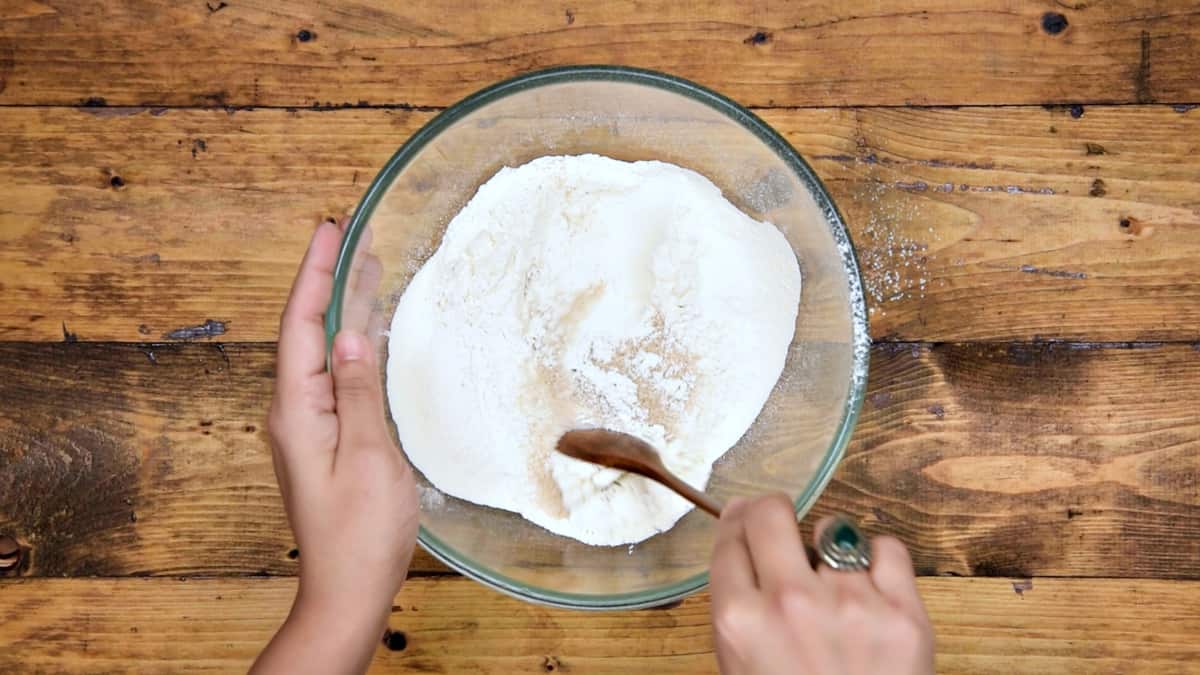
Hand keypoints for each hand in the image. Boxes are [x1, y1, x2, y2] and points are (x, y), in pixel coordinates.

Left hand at [252, 221, 418, 674]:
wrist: (348, 589)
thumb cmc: (361, 532)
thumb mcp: (370, 457)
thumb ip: (358, 392)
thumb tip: (350, 334)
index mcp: (298, 411)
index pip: (300, 326)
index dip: (314, 274)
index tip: (328, 229)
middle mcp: (294, 413)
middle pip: (307, 332)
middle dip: (325, 281)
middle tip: (349, 233)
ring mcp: (308, 427)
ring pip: (321, 353)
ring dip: (339, 309)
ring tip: (364, 267)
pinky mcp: (326, 440)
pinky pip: (334, 378)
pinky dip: (350, 345)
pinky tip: (367, 333)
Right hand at [710, 495, 933, 674]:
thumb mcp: (741, 671)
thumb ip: (738, 613)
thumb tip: (741, 543)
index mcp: (740, 623)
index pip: (729, 539)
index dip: (735, 524)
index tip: (742, 519)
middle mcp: (789, 604)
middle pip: (770, 512)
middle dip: (770, 512)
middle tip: (778, 526)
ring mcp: (850, 604)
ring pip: (833, 530)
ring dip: (829, 550)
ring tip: (835, 582)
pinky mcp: (904, 613)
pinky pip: (887, 548)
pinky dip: (878, 560)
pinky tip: (871, 585)